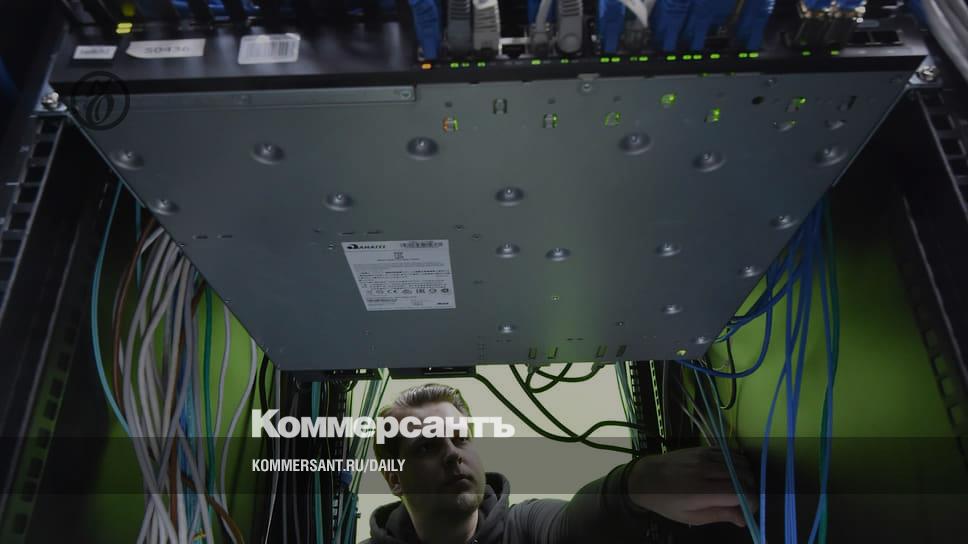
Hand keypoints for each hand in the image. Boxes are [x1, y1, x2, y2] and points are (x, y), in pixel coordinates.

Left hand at [626, 447, 756, 526]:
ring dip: (747, 475)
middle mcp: (705, 470)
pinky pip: (728, 452)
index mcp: (701, 491)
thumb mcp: (690, 517)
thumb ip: (719, 516)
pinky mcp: (702, 448)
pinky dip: (737, 462)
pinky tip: (733, 473)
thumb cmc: (666, 502)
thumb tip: (744, 519)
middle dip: (752, 489)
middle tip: (745, 500)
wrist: (645, 477)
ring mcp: (703, 456)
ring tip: (741, 488)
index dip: (751, 502)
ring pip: (739, 462)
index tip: (748, 510)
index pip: (740, 493)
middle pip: (743, 476)